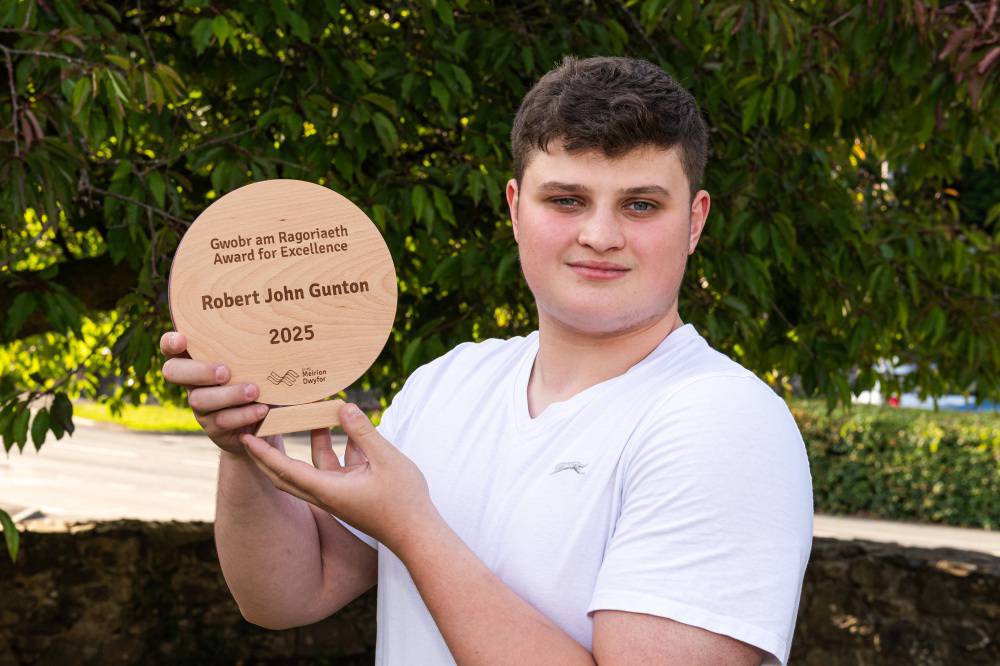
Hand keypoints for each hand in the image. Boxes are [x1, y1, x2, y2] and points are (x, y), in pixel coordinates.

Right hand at [160, 331, 268, 453]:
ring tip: (254, 391)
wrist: (266, 420)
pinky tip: (261, 410)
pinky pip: (222, 421)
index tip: (182, 340)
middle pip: (173, 373)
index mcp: (198, 360)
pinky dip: (243, 415)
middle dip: (198, 371)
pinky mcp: (213, 428)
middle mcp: (192, 383)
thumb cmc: (259, 379)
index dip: (170, 342)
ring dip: (229, 394)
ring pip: (199, 400)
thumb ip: (250, 347)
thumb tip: (271, 322)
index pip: (171, 347)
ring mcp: (200, 407)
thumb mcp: (254, 362)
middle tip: (225, 372)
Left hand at [239, 402, 437, 554]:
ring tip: (313, 411)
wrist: (418, 535)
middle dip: (270, 452)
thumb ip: (363, 432)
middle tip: (259, 428)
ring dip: (313, 440)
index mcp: (327, 490)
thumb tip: (343, 406)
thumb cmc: (403, 502)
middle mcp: (327, 494)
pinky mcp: (352, 493)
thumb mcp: (386, 460)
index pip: (285, 470)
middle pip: (287, 473)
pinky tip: (351, 426)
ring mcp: (339, 494)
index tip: (245, 436)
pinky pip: (336, 467)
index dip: (263, 453)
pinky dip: (338, 447)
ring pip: (314, 466)